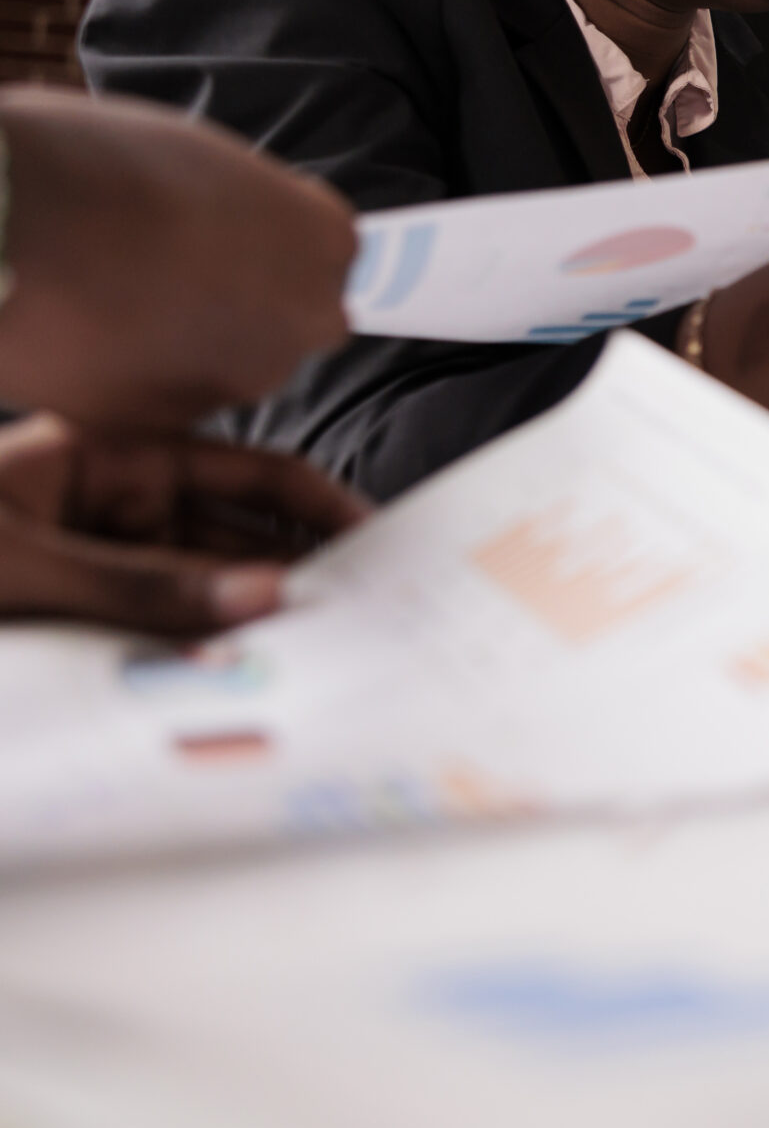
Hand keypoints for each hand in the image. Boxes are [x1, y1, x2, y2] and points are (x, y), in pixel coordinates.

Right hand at [0, 90, 356, 430]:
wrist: (3, 230)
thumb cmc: (93, 164)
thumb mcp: (195, 157)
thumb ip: (242, 205)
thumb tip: (235, 222)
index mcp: (325, 240)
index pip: (320, 251)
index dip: (263, 242)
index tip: (218, 231)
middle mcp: (307, 319)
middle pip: (287, 316)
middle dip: (240, 302)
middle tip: (163, 271)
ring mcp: (244, 378)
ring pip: (229, 364)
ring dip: (189, 344)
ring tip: (112, 300)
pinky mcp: (175, 422)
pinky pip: (167, 398)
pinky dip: (137, 377)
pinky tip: (88, 336)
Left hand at [0, 415, 370, 634]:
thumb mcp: (22, 570)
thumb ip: (138, 587)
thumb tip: (262, 594)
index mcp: (106, 455)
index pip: (246, 471)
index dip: (316, 504)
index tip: (374, 541)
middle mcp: (115, 503)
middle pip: (237, 537)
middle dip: (293, 573)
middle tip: (356, 616)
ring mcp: (104, 561)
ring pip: (206, 591)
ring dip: (248, 621)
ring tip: (307, 653)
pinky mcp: (89, 618)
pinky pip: (165, 632)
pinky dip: (200, 652)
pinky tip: (239, 672)